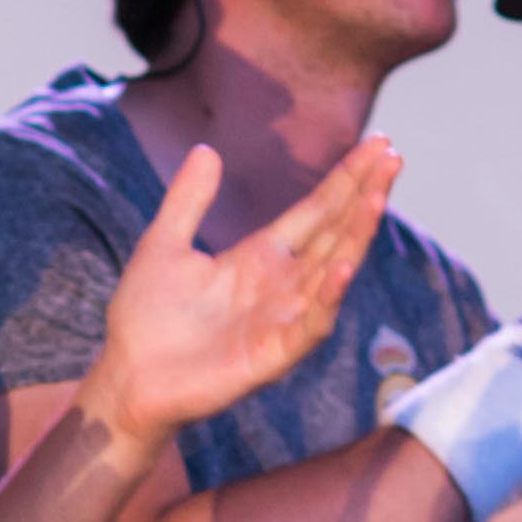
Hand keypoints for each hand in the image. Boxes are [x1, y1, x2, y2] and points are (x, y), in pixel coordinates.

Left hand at [75, 136, 400, 452]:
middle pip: (336, 233)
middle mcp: (282, 286)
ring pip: (333, 272)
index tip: (378, 144)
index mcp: (261, 257)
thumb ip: (188, 200)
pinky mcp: (273, 354)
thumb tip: (207, 149)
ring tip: (376, 199)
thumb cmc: (146, 319)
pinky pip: (310, 324)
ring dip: (356, 237)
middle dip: (365, 196)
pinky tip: (344, 267)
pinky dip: (328, 297)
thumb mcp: (164, 244)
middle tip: (393, 157)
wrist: (127, 377)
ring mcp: (282, 319)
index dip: (347, 179)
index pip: (317, 211)